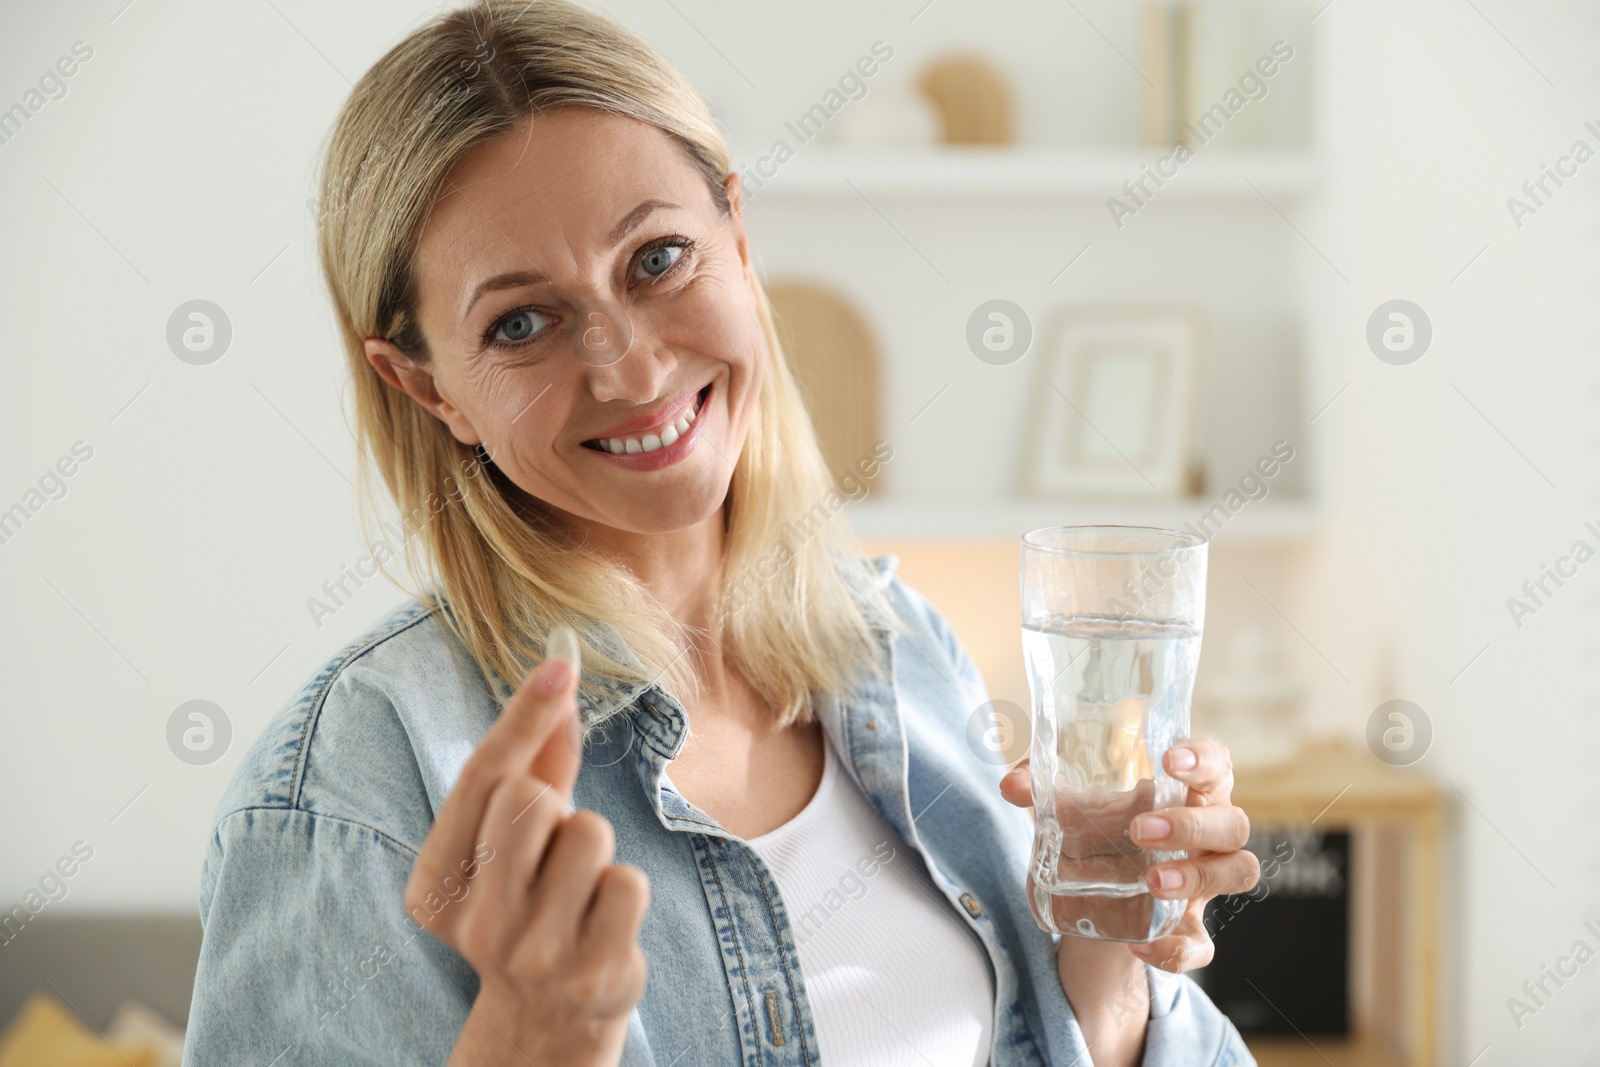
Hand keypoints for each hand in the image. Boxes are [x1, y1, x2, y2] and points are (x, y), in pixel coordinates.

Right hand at [406, 634, 649, 1066]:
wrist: (547, 1019)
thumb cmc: (531, 903)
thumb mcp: (514, 841)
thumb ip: (534, 761)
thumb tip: (558, 677)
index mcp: (436, 887)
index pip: (480, 781)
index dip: (521, 718)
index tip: (559, 665)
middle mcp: (476, 923)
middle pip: (530, 798)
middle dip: (554, 805)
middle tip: (551, 849)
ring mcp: (534, 954)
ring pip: (588, 832)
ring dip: (595, 850)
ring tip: (578, 890)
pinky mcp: (593, 972)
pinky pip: (628, 881)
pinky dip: (625, 892)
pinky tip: (602, 923)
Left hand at [999, 737, 1258, 972]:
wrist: (1099, 899)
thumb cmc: (1100, 831)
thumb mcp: (1072, 807)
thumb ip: (1044, 789)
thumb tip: (1012, 783)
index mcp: (1186, 793)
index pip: (1217, 765)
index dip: (1204, 758)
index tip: (1170, 758)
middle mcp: (1208, 835)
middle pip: (1233, 823)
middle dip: (1191, 826)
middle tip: (1139, 830)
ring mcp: (1206, 883)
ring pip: (1237, 873)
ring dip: (1197, 877)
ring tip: (1151, 882)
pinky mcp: (1191, 930)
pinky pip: (1203, 945)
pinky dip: (1176, 949)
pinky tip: (1138, 944)